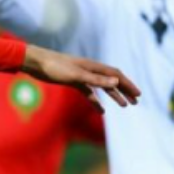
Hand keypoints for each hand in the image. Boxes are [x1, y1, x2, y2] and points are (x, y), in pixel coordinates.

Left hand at [24, 45, 140, 111]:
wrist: (35, 63)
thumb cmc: (54, 67)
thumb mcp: (76, 75)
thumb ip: (96, 79)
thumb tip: (117, 81)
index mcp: (93, 66)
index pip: (116, 75)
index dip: (128, 84)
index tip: (138, 95)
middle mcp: (90, 70)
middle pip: (112, 80)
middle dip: (125, 90)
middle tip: (135, 102)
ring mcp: (81, 75)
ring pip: (102, 86)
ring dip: (113, 95)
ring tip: (124, 106)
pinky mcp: (72, 81)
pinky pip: (88, 92)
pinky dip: (95, 100)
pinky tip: (100, 110)